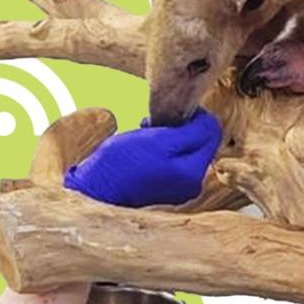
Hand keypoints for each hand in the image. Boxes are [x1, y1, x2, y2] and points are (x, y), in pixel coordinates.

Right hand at [62, 108, 221, 207]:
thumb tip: (212, 123)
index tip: (171, 114)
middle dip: (179, 128)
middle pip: (199, 141)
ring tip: (145, 134)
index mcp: (194, 174)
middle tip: (153, 125)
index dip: (195, 116)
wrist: (91, 189)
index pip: (212, 132)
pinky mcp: (163, 188)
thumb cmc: (122, 163)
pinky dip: (160, 149)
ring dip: (167, 136)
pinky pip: (172, 160)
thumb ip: (193, 132)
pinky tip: (142, 147)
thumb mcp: (160, 140)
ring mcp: (178, 188)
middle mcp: (191, 184)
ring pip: (184, 149)